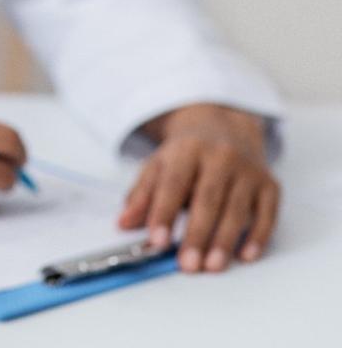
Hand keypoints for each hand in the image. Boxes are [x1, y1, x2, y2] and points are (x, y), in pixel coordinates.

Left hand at [117, 104, 277, 272]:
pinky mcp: (270, 185)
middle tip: (188, 264)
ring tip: (212, 266)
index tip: (157, 242)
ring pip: (238, 209)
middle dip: (197, 235)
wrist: (225, 128)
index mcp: (188, 151)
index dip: (164, 214)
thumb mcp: (157, 165)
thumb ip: (141, 195)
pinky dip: (259, 235)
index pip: (173, 185)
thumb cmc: (186, 156)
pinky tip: (246, 255)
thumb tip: (124, 223)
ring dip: (225, 240)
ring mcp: (249, 171)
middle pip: (208, 199)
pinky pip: (267, 213)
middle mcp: (222, 157)